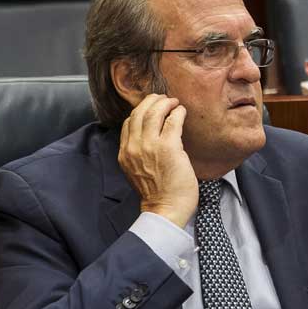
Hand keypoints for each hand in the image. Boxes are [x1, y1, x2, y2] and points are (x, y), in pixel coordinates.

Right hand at [118, 94, 197, 227]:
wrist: (165, 209)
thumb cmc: (157, 194)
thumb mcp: (137, 171)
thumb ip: (139, 154)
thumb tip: (150, 140)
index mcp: (125, 153)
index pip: (128, 123)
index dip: (140, 112)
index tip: (151, 109)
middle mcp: (134, 147)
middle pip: (139, 112)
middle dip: (151, 101)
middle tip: (163, 99)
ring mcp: (150, 146)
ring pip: (154, 112)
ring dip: (165, 103)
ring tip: (173, 102)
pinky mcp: (169, 147)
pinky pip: (173, 121)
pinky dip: (178, 112)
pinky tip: (182, 111)